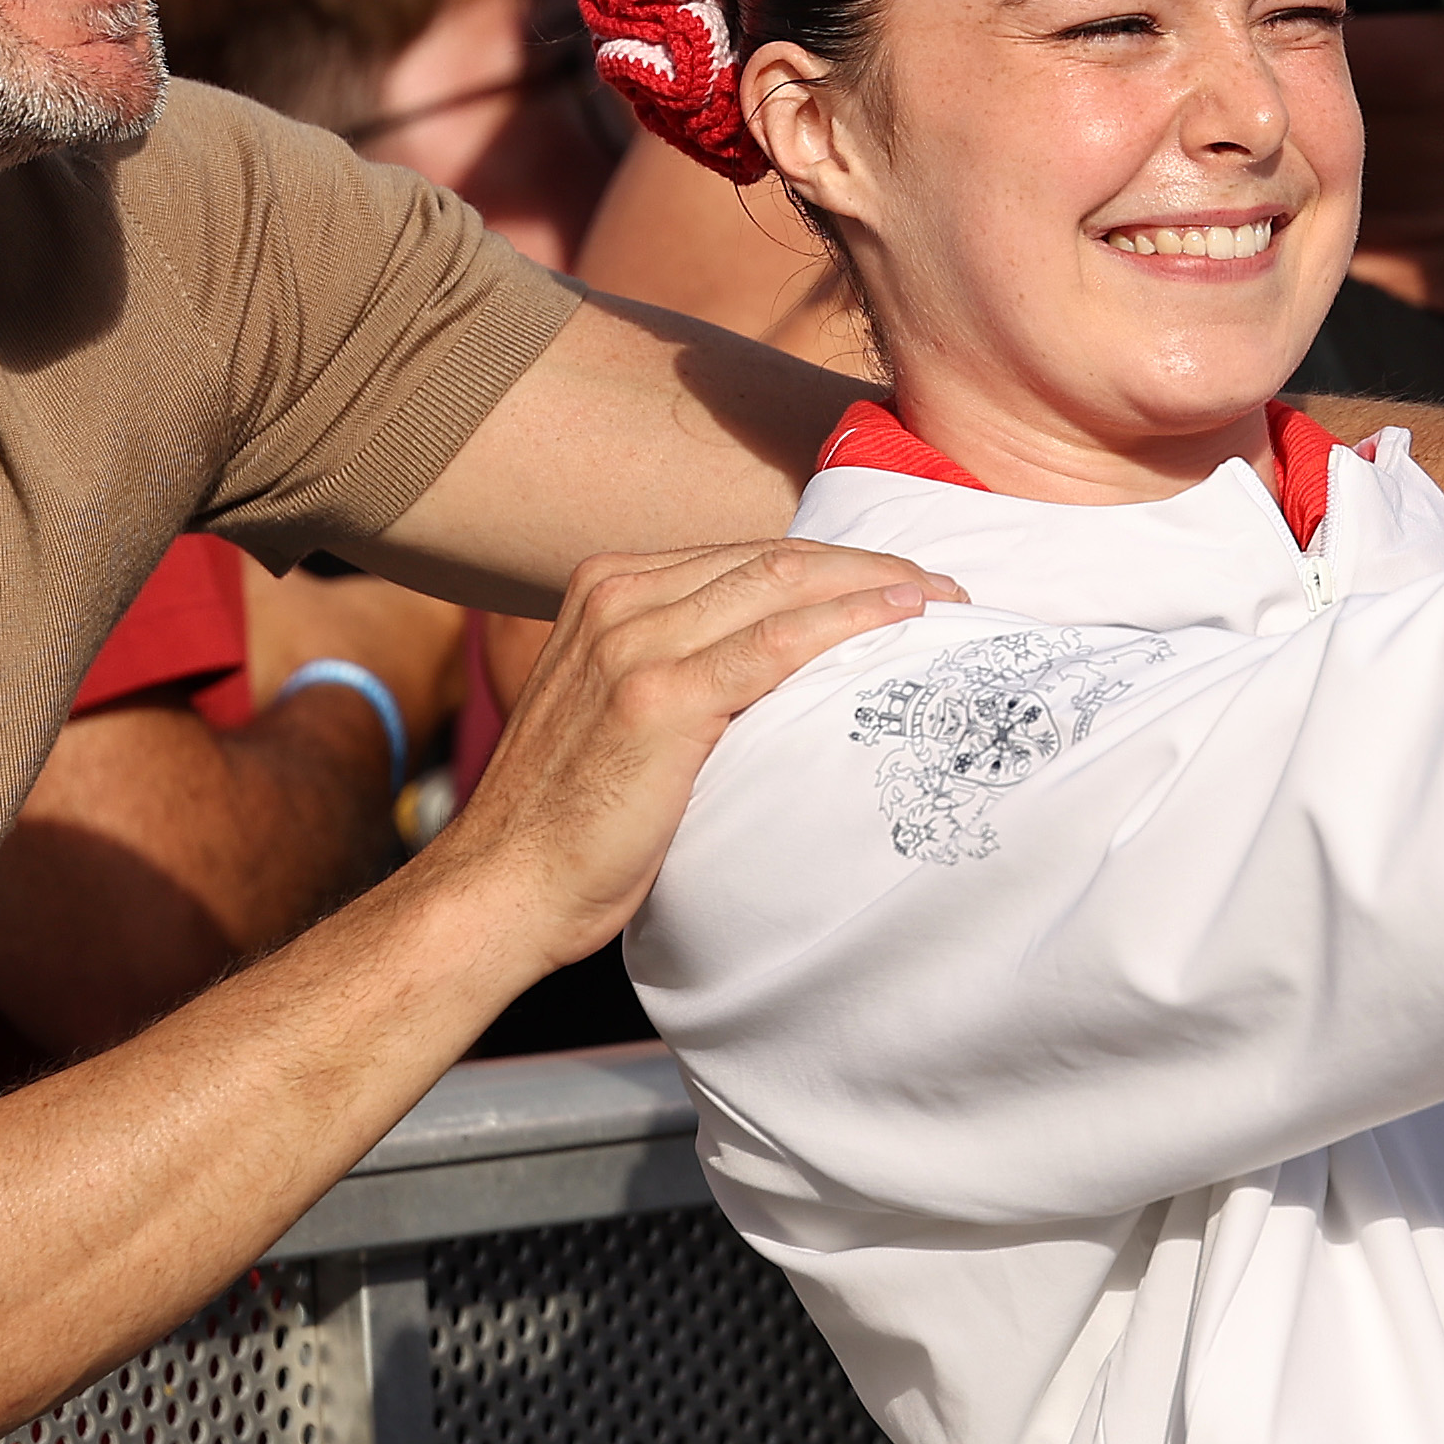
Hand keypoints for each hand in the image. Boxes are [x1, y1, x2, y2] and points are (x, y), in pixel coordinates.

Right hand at [429, 541, 949, 967]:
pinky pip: (776, 643)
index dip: (829, 564)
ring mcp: (632, 642)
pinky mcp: (658, 697)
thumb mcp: (616, 711)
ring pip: (781, 586)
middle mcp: (615, 599)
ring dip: (874, 586)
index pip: (742, 557)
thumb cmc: (570, 818)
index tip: (896, 583)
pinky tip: (900, 621)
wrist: (503, 886)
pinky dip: (847, 622)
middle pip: (769, 559)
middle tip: (940, 589)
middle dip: (865, 566)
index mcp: (605, 588)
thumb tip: (772, 665)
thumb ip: (673, 666)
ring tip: (940, 601)